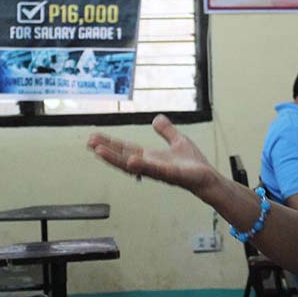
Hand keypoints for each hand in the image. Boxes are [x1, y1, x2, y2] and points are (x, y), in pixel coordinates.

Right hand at [87, 114, 218, 197]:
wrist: (208, 178)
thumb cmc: (193, 165)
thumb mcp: (178, 140)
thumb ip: (167, 131)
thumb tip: (157, 118)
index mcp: (150, 157)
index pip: (125, 149)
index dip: (109, 144)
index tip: (93, 138)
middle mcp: (150, 165)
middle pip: (123, 156)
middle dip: (106, 151)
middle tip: (89, 143)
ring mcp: (159, 171)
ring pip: (132, 165)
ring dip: (115, 159)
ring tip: (99, 151)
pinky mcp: (171, 175)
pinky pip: (155, 170)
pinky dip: (143, 166)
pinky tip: (132, 162)